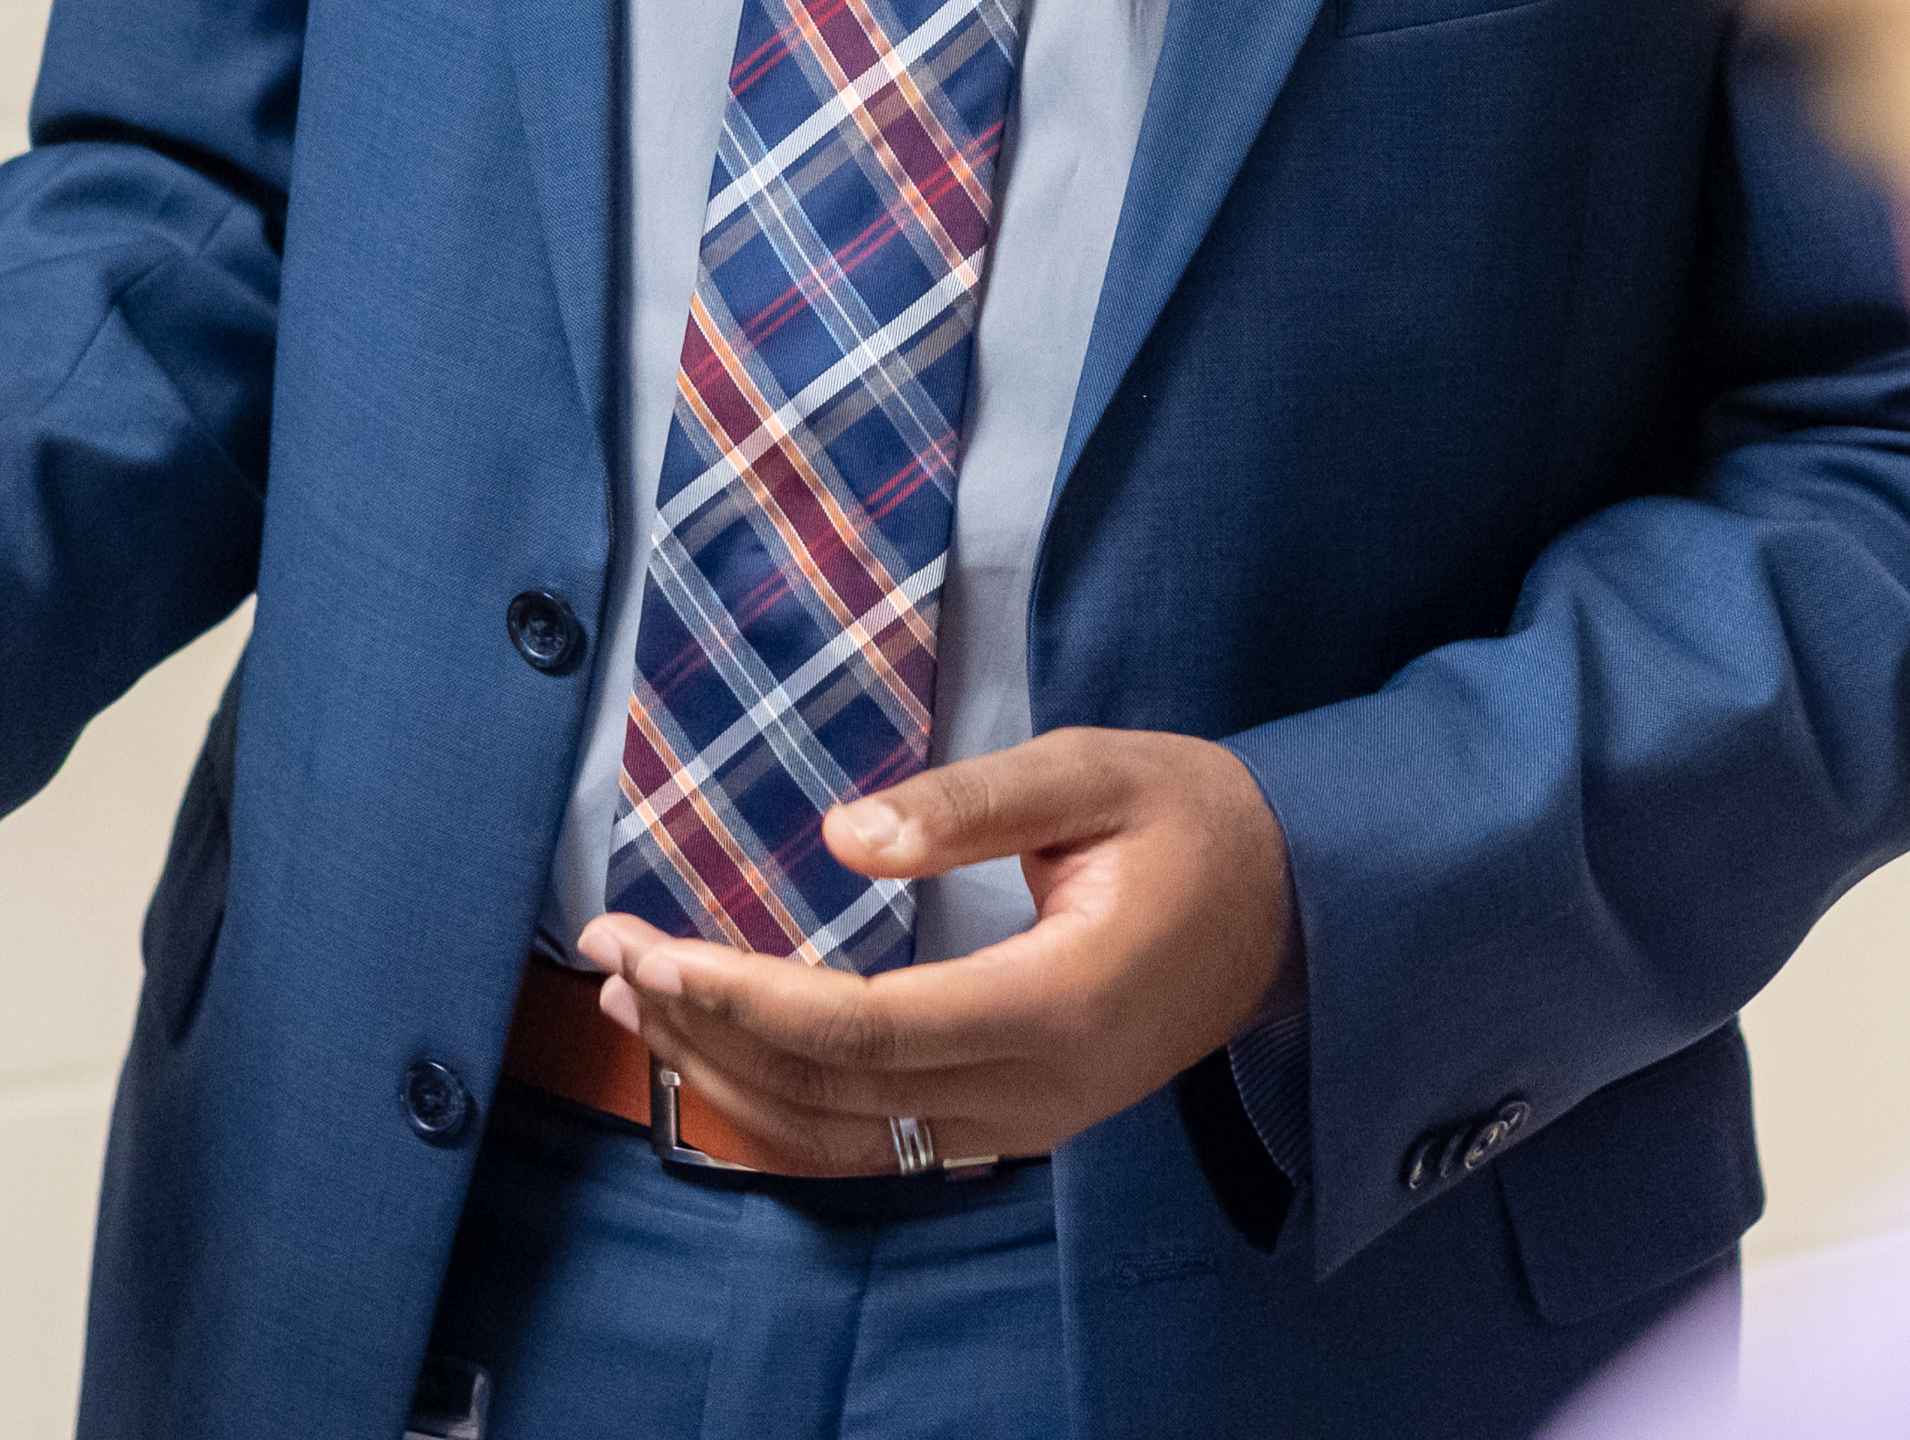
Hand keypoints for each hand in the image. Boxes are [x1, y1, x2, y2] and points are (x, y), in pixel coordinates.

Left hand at [583, 727, 1291, 1170]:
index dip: (744, 997)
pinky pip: (880, 1139)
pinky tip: (720, 1052)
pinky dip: (784, 1103)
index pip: (865, 1029)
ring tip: (632, 999)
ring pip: (845, 1133)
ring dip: (727, 1074)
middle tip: (608, 952)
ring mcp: (1029, 1122)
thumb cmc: (1199, 821)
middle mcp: (1039, 1090)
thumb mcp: (1096, 770)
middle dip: (705, 1028)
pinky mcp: (1017, 1122)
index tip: (650, 946)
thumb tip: (846, 837)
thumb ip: (972, 804)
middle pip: (835, 1091)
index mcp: (1058, 1003)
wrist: (1301, 908)